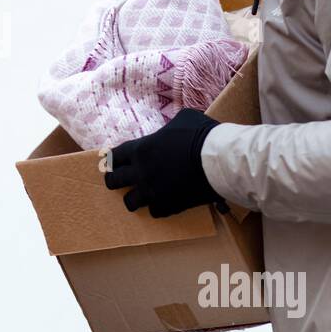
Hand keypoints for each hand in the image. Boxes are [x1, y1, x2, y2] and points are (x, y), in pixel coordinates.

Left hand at [103, 109, 226, 217]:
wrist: (219, 162)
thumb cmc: (202, 135)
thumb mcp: (183, 119)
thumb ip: (168, 128)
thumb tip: (170, 132)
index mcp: (141, 149)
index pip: (113, 157)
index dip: (111, 160)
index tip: (111, 162)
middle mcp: (141, 172)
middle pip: (113, 181)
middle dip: (114, 180)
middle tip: (118, 181)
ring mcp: (153, 192)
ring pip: (130, 202)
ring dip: (133, 198)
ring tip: (138, 197)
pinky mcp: (168, 206)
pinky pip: (154, 212)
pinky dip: (157, 207)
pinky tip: (162, 202)